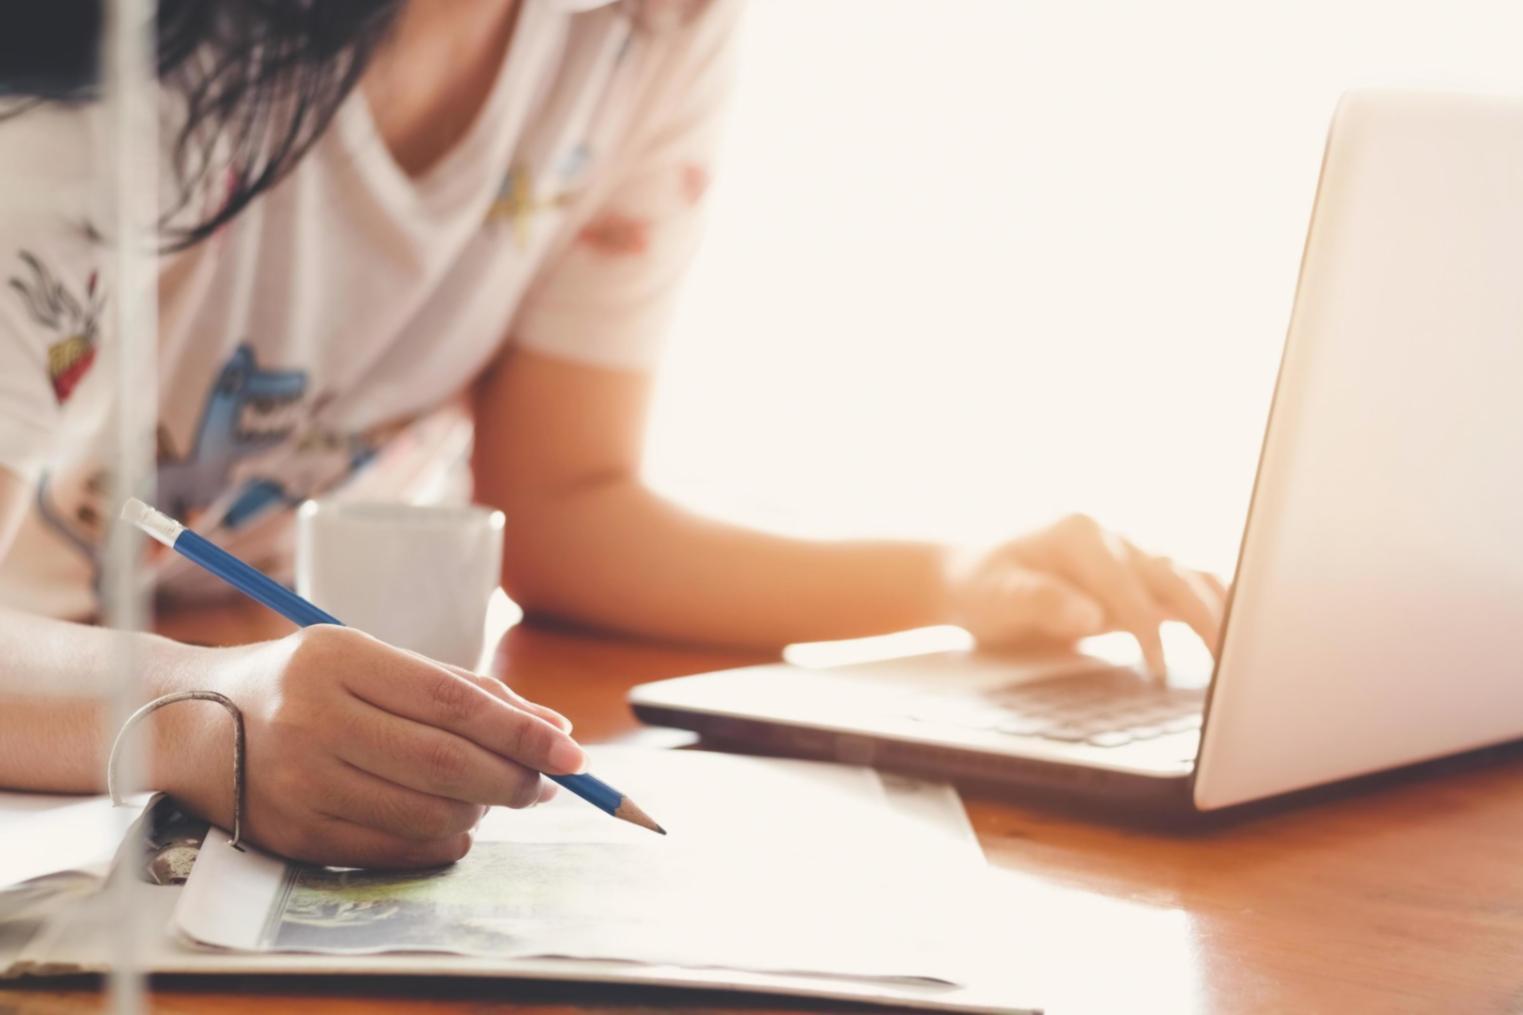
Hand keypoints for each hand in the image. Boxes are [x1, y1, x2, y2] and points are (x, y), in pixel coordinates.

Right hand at [160, 625, 582, 868]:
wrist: (194, 725)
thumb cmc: (307, 683)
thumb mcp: (371, 659)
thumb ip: (459, 690)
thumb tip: (552, 728)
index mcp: (337, 658)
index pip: (452, 701)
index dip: (520, 730)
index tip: (571, 748)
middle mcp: (312, 719)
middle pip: (444, 762)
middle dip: (513, 777)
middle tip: (548, 782)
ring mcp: (297, 781)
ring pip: (425, 810)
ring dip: (482, 810)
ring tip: (497, 795)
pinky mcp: (293, 833)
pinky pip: (394, 848)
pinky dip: (443, 839)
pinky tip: (457, 822)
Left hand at [945, 513, 1227, 676]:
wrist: (970, 577)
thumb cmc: (982, 587)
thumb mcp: (996, 596)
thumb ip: (1041, 601)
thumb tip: (1091, 615)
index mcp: (1079, 533)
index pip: (1127, 585)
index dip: (1146, 628)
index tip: (1159, 669)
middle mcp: (1111, 536)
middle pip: (1172, 574)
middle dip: (1203, 617)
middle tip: (1227, 663)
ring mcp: (1127, 554)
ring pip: (1186, 577)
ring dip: (1217, 611)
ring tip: (1242, 653)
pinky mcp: (1134, 577)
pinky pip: (1181, 587)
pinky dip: (1209, 606)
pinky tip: (1233, 632)